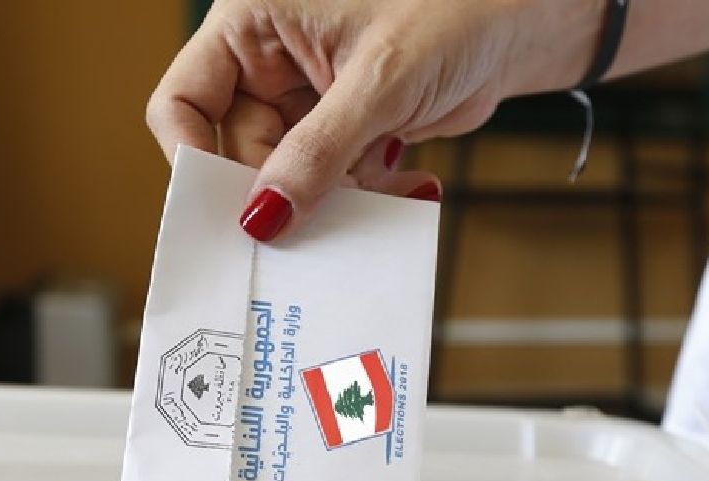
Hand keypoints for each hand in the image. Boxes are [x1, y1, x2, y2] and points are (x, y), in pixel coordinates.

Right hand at [146, 0, 548, 240]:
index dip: (191, 155)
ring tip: (380, 194)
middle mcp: (273, 57)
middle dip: (280, 189)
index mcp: (254, 20)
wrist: (523, 18)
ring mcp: (310, 94)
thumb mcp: (379, 80)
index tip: (220, 209)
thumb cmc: (457, 6)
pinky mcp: (346, 123)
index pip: (185, 98)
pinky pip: (332, 176)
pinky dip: (365, 192)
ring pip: (291, 171)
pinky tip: (406, 184)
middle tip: (306, 229)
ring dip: (332, 196)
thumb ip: (317, 152)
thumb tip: (265, 215)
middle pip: (240, 147)